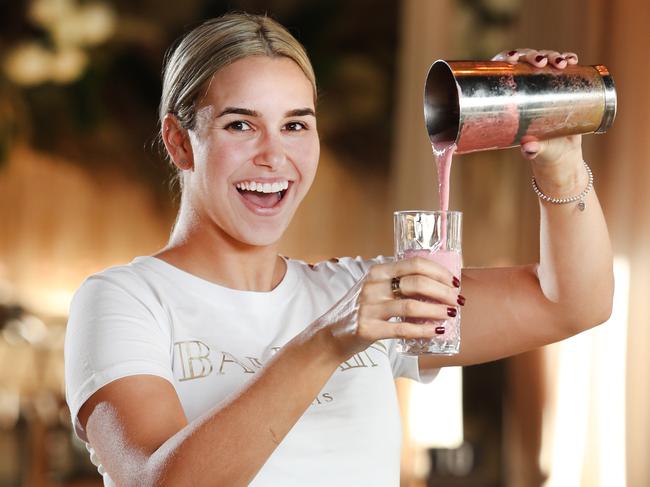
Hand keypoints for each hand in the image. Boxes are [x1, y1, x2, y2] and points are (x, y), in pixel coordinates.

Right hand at [319, 258, 461, 360]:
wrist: (331, 335)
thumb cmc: (361, 311)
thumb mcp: (375, 289)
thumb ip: (398, 284)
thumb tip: (439, 286)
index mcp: (377, 271)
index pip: (414, 263)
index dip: (439, 272)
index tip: (454, 282)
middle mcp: (372, 286)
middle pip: (417, 282)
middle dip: (443, 291)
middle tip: (457, 301)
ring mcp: (368, 307)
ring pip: (412, 305)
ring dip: (437, 310)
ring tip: (450, 315)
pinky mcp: (368, 329)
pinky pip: (402, 328)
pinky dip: (424, 330)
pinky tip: (436, 332)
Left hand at [492, 48, 583, 169]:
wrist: (563, 153)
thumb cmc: (543, 150)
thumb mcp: (537, 150)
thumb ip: (532, 150)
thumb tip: (529, 148)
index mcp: (511, 98)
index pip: (503, 71)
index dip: (506, 58)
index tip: (512, 59)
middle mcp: (526, 86)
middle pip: (526, 61)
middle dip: (533, 55)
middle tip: (541, 62)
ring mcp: (545, 83)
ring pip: (546, 61)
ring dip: (552, 56)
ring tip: (561, 62)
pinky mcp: (563, 84)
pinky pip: (565, 67)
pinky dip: (568, 59)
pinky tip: (572, 59)